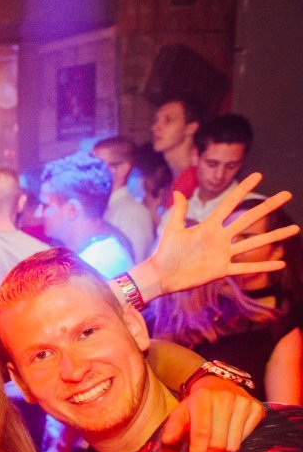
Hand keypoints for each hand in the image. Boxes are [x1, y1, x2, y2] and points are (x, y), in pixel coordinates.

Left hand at [142, 174, 296, 297]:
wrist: (161, 276)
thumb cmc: (164, 252)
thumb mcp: (172, 229)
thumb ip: (178, 211)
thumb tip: (178, 192)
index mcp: (209, 226)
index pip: (230, 204)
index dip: (243, 190)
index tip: (258, 175)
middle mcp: (220, 238)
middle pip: (249, 219)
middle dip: (268, 207)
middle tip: (287, 194)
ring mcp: (223, 254)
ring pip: (254, 243)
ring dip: (275, 236)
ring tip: (294, 228)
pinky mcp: (222, 270)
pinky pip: (246, 267)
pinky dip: (263, 266)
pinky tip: (280, 264)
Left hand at [162, 374, 263, 451]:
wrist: (220, 385)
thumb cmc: (198, 404)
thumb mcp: (182, 411)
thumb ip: (174, 426)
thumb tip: (167, 441)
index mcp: (203, 398)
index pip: (202, 433)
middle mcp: (225, 398)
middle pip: (218, 443)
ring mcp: (244, 403)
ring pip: (233, 445)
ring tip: (214, 446)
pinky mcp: (257, 409)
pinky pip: (246, 439)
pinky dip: (235, 442)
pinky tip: (228, 435)